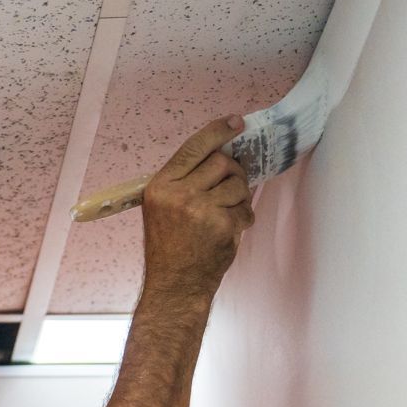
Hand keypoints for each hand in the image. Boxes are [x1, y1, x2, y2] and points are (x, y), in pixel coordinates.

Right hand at [140, 114, 255, 302]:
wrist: (174, 284)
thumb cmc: (170, 247)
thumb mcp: (162, 208)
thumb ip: (185, 182)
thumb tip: (221, 157)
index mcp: (161, 186)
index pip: (194, 148)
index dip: (218, 131)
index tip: (236, 122)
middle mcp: (178, 194)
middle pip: (221, 162)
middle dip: (234, 172)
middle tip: (233, 186)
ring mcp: (201, 209)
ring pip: (237, 184)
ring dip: (240, 197)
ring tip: (228, 213)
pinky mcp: (221, 225)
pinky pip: (245, 209)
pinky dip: (243, 218)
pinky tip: (231, 230)